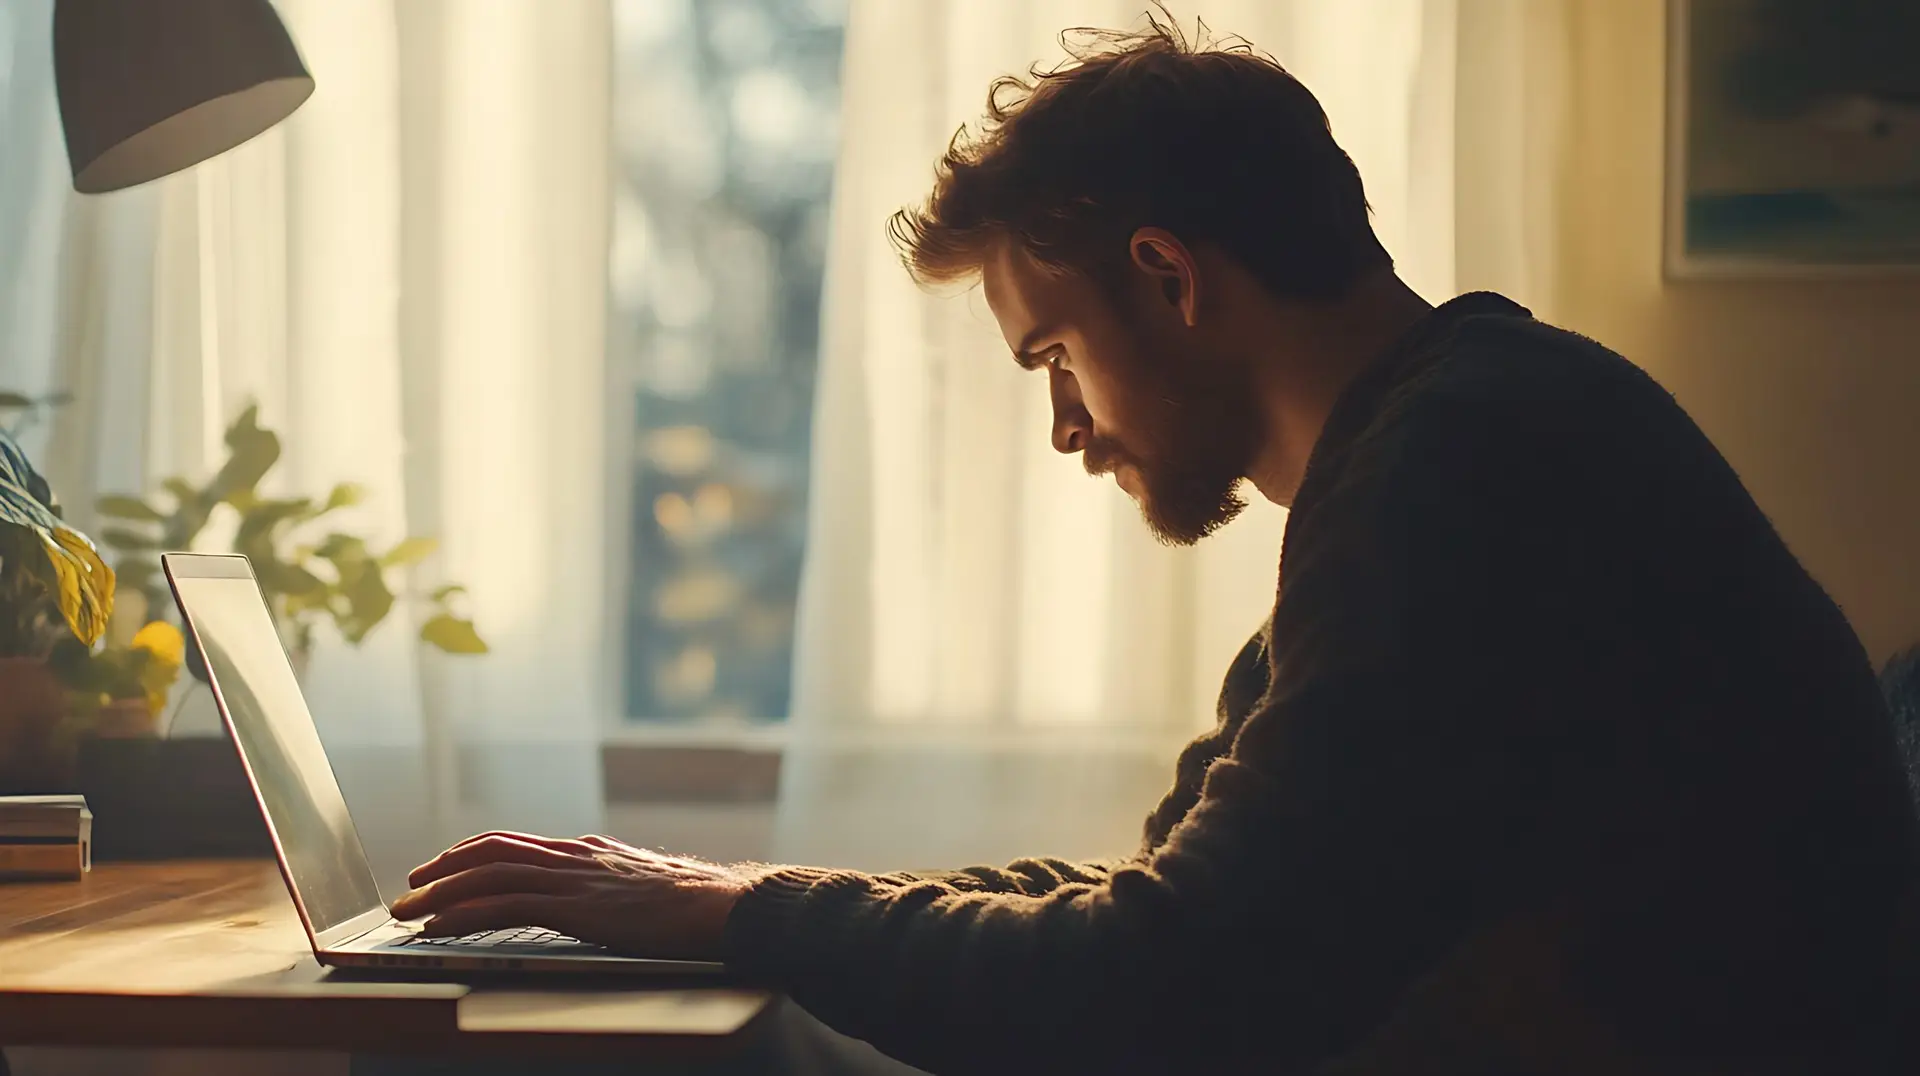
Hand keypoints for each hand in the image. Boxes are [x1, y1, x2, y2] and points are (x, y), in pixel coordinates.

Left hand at [391, 831, 748, 960]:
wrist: (725, 905)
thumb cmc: (698, 904)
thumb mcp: (647, 886)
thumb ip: (616, 886)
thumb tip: (602, 897)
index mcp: (590, 851)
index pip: (517, 844)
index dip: (473, 853)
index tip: (446, 865)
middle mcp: (575, 856)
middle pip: (493, 850)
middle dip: (445, 867)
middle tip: (412, 884)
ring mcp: (574, 878)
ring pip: (490, 875)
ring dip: (441, 892)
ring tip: (410, 910)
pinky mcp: (576, 906)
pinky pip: (506, 905)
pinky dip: (465, 915)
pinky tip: (441, 927)